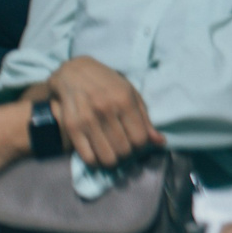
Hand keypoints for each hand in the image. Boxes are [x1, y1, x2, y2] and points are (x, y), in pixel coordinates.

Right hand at [47, 57, 162, 169]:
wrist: (73, 72)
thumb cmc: (107, 83)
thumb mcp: (131, 94)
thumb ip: (145, 119)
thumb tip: (160, 142)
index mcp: (124, 100)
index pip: (140, 138)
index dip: (141, 145)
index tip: (136, 141)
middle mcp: (105, 110)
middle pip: (124, 150)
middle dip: (127, 153)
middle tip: (123, 146)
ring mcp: (86, 119)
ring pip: (107, 158)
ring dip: (112, 159)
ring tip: (111, 150)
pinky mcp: (71, 127)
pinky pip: (88, 158)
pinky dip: (95, 161)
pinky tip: (97, 152)